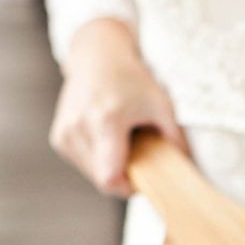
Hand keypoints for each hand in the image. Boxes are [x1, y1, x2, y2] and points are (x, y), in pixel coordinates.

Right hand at [50, 19, 187, 196]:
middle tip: (138, 155)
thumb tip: (186, 167)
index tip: (142, 179)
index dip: (128, 188)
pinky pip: (83, 164)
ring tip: (121, 142)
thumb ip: (175, 138)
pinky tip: (106, 138)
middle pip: (103, 179)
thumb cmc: (131, 79)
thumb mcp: (161, 105)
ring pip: (92, 174)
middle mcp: (79, 128)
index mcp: (105, 122)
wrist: (96, 56)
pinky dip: (98, 159)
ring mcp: (65, 134)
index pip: (110, 178)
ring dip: (110, 168)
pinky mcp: (59, 137)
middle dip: (123, 176)